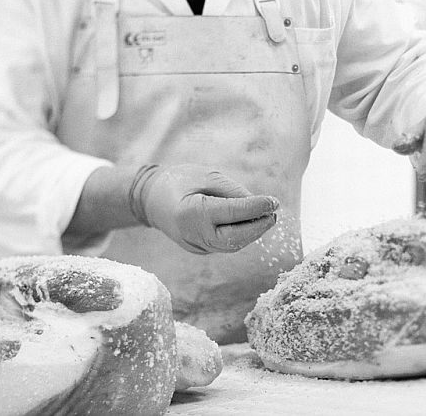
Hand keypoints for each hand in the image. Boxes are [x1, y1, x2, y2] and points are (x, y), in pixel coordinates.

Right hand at [130, 164, 279, 253]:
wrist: (151, 198)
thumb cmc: (179, 181)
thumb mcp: (206, 175)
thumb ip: (232, 191)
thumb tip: (258, 205)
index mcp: (191, 212)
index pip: (232, 213)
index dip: (256, 208)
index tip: (274, 201)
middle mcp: (193, 235)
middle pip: (234, 238)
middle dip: (258, 227)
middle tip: (274, 213)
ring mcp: (195, 246)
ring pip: (231, 245)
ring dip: (252, 233)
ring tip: (266, 217)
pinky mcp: (199, 250)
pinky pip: (224, 245)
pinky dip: (240, 236)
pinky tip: (251, 224)